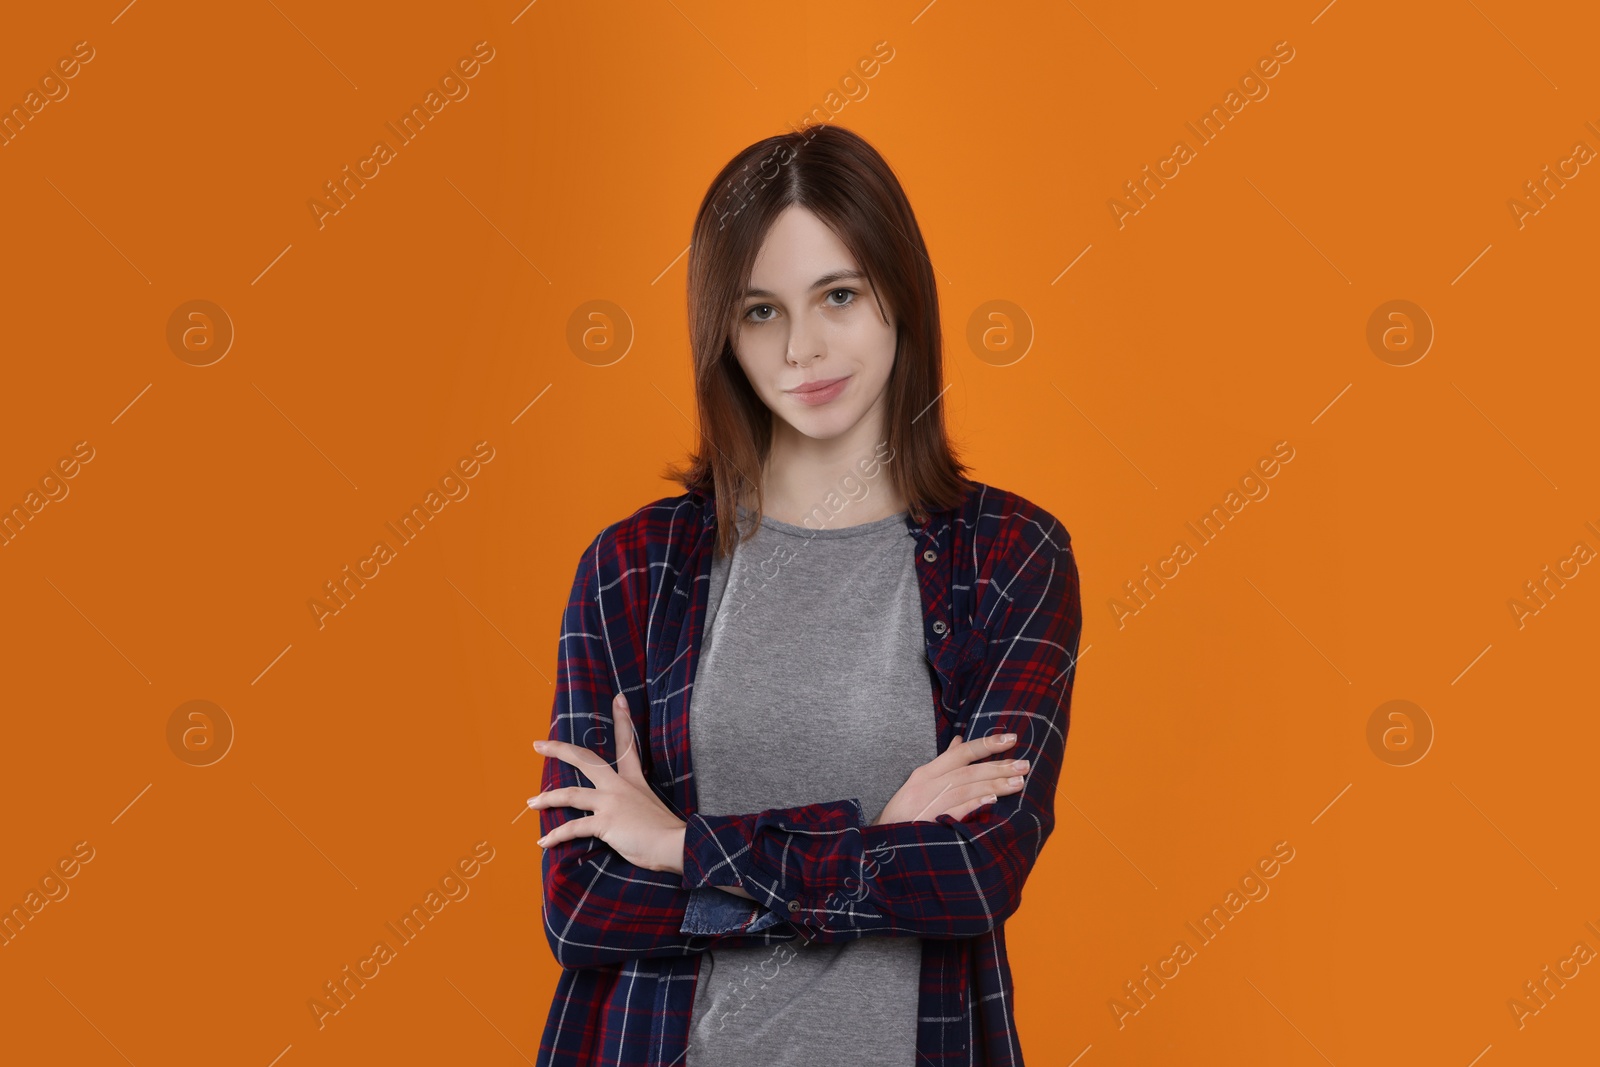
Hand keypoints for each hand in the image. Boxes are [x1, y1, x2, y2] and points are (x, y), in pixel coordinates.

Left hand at [528, 693, 687, 873]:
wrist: (674, 844)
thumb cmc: (666, 832)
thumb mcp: (651, 807)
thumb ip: (634, 805)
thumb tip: (623, 814)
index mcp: (633, 779)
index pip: (627, 743)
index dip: (623, 719)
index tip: (619, 698)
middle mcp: (619, 786)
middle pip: (585, 759)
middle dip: (559, 750)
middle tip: (538, 744)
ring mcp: (611, 802)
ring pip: (570, 794)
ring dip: (548, 799)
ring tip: (531, 803)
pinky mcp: (605, 823)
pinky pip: (573, 827)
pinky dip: (556, 836)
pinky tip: (544, 842)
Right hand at [871, 731, 1027, 825]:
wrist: (880, 844)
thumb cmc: (902, 813)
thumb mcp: (918, 783)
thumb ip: (942, 763)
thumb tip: (959, 742)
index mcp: (925, 773)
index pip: (960, 753)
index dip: (986, 744)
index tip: (1011, 739)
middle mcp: (926, 785)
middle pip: (968, 771)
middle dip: (998, 766)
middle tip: (1025, 764)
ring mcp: (928, 804)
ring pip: (966, 788)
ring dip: (993, 784)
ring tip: (1018, 782)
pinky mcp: (928, 824)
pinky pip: (954, 812)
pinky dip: (972, 804)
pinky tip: (991, 801)